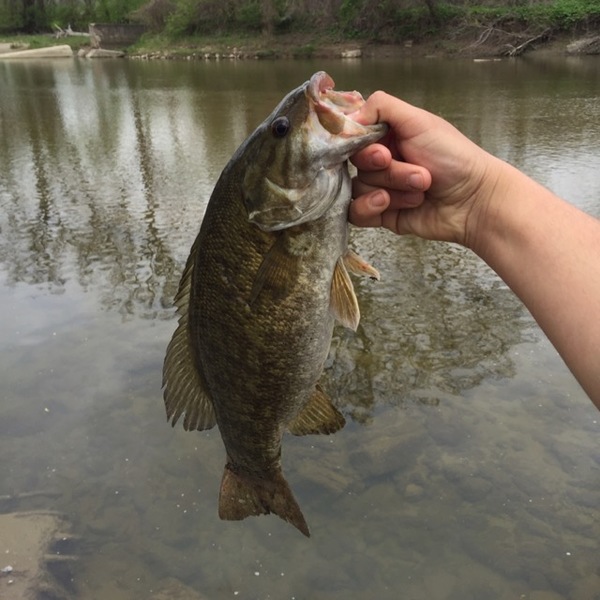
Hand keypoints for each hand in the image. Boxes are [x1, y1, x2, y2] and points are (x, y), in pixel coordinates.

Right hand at [349, 91, 501, 247]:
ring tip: (420, 190)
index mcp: (387, 136)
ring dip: (392, 189)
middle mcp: (380, 161)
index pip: (352, 138)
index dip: (362, 148)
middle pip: (357, 166)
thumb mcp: (418, 120)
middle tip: (418, 173)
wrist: (473, 200)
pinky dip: (372, 208)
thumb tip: (348, 118)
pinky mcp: (380, 214)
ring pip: (358, 189)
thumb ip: (380, 107)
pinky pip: (356, 213)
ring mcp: (379, 188)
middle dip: (388, 171)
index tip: (383, 153)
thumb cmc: (453, 157)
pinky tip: (391, 205)